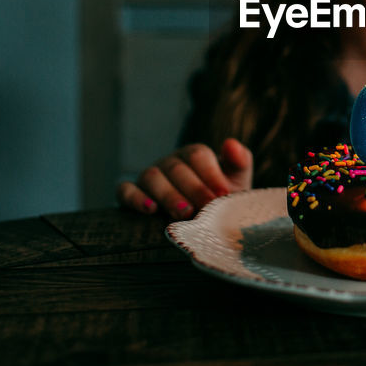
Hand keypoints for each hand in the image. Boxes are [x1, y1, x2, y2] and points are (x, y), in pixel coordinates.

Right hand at [116, 138, 253, 218]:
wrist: (201, 223)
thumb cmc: (220, 200)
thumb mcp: (236, 182)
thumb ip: (239, 162)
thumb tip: (231, 143)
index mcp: (193, 155)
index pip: (198, 155)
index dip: (210, 174)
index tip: (223, 194)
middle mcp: (170, 162)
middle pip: (176, 168)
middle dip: (193, 188)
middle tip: (205, 208)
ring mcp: (149, 176)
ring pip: (152, 177)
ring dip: (168, 195)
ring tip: (183, 213)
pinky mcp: (130, 192)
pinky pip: (125, 190)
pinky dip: (135, 198)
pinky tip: (149, 209)